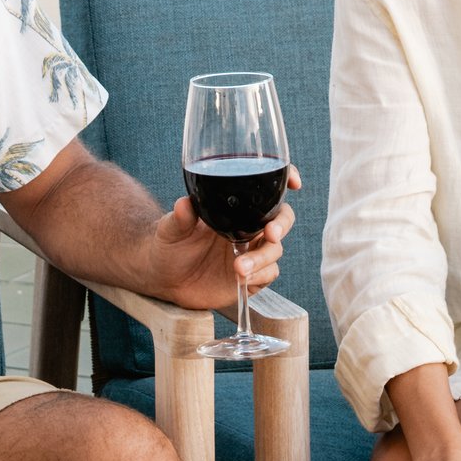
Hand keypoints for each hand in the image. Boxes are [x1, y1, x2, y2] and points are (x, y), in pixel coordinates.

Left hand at [141, 167, 300, 316]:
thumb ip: (180, 217)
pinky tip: (242, 278)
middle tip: (270, 234)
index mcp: (236, 209)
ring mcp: (252, 253)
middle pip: (282, 219)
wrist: (165, 278)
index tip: (295, 183)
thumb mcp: (171, 228)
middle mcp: (249, 228)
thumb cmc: (169, 244)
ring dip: (262, 258)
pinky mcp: (251, 278)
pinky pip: (268, 274)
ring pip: (275, 250)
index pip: (268, 192)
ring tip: (239, 268)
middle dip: (281, 225)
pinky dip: (259, 276)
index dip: (286, 182)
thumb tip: (184, 204)